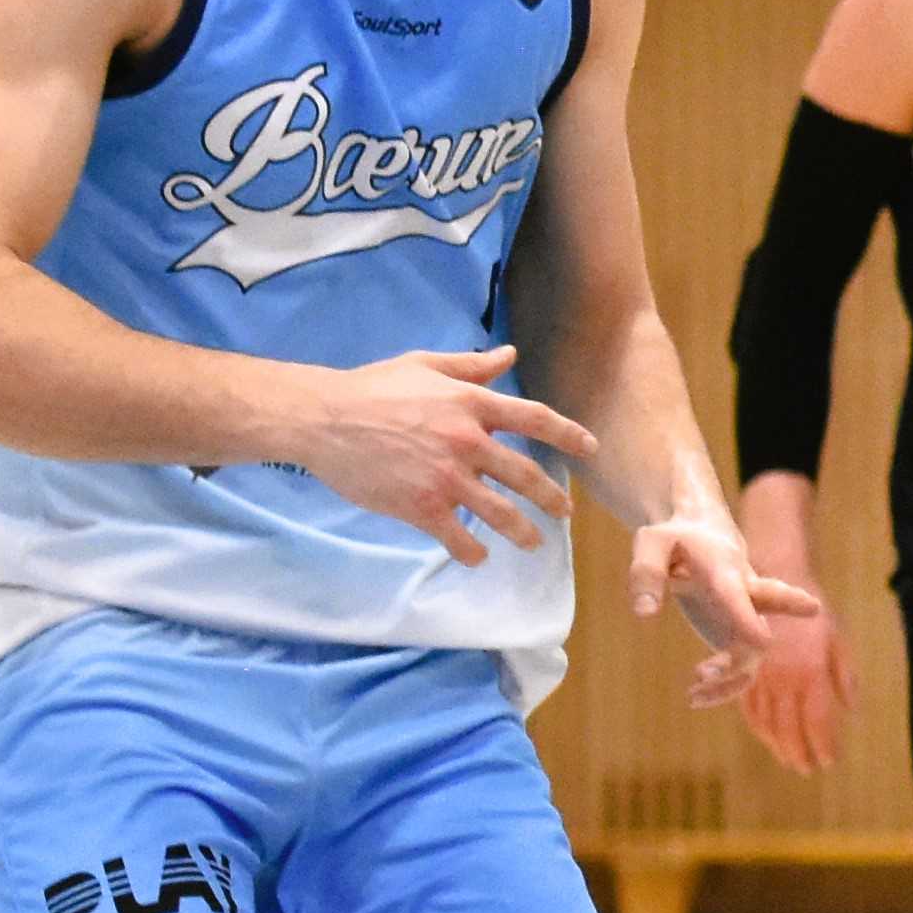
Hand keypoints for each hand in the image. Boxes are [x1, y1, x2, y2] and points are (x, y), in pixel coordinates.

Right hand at [289, 347, 594, 562]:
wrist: (322, 419)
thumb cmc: (371, 388)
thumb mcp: (424, 365)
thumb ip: (471, 367)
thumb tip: (509, 355)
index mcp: (472, 404)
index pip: (536, 418)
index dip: (568, 434)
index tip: (590, 449)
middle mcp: (468, 441)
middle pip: (526, 474)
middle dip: (551, 497)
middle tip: (564, 512)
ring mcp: (446, 477)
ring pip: (500, 512)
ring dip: (522, 532)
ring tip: (534, 543)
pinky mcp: (420, 506)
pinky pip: (457, 536)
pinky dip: (471, 550)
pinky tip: (477, 557)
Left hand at [631, 510, 822, 711]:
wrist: (702, 537)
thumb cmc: (675, 539)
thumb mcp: (652, 543)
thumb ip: (646, 573)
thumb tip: (644, 614)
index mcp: (724, 568)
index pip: (738, 593)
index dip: (748, 617)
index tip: (763, 641)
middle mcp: (745, 592)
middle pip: (773, 602)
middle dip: (789, 605)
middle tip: (812, 608)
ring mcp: (745, 616)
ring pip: (753, 652)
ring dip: (730, 676)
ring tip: (693, 693)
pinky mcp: (737, 634)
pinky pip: (741, 669)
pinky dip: (723, 687)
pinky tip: (694, 696)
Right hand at [726, 586, 854, 770]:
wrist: (772, 583)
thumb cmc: (812, 614)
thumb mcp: (838, 639)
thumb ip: (845, 676)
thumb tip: (851, 710)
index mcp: (811, 673)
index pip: (818, 720)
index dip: (823, 744)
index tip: (829, 761)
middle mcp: (783, 680)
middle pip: (790, 728)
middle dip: (800, 753)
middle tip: (808, 770)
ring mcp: (759, 678)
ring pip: (767, 723)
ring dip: (778, 746)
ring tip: (790, 761)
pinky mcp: (743, 672)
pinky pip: (748, 708)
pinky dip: (758, 728)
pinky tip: (767, 738)